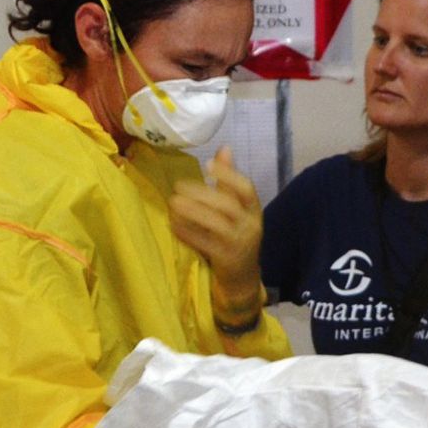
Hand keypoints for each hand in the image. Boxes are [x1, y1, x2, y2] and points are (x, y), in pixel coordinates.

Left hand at [170, 146, 263, 320]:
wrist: (242, 279)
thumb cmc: (235, 238)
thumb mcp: (237, 210)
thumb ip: (229, 181)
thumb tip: (224, 148)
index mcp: (254, 211)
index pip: (246, 189)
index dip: (228, 175)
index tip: (207, 164)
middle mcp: (251, 226)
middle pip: (228, 205)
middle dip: (202, 193)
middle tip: (178, 186)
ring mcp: (240, 245)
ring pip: (217, 224)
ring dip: (193, 212)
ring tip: (173, 203)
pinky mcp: (227, 261)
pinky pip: (206, 245)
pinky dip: (189, 234)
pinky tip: (174, 225)